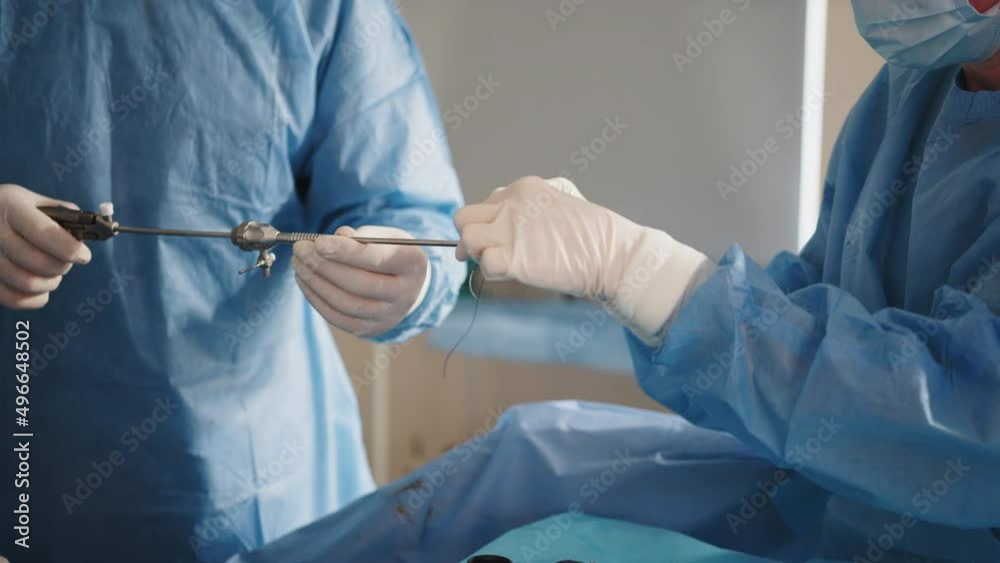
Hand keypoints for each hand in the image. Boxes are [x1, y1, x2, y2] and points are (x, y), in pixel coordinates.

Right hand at [0, 184, 91, 309]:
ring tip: (53, 273)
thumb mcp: (29, 199)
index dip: (69, 248)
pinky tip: (41, 289)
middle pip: (38, 262)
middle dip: (62, 265)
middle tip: (67, 261)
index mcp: (10, 207)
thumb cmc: (7, 208)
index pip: (43, 233)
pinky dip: (35, 299)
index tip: (84, 256)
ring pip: (27, 283)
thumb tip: (84, 232)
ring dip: (51, 282)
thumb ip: (59, 212)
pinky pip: (14, 299)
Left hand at [292, 225, 430, 337]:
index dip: (345, 251)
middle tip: (301, 249)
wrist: (408, 286)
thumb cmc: (391, 254)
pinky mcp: (370, 329)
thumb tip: (337, 237)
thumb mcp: (385, 236)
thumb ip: (363, 236)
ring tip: (299, 263)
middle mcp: (405, 294)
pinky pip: (337, 317)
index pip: (377, 259)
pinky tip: (305, 281)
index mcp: (412, 264)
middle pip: (358, 284)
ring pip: (344, 303)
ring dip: (315, 282)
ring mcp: (388, 316)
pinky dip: (316, 299)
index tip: (319, 242)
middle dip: (323, 265)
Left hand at [454, 176, 643, 300]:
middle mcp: (511, 205)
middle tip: (488, 252)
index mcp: (522, 188)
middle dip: (471, 236)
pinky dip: (491, 272)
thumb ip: (530, 201)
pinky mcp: (513, 257)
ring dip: (477, 254)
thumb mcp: (563, 196)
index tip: (496, 239)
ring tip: (499, 263)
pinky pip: (483, 264)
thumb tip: (499, 218)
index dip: (487, 224)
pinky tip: (510, 274)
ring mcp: (510, 230)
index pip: (485, 204)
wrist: (611, 254)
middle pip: (465, 218)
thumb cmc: (593, 232)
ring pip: (467, 239)